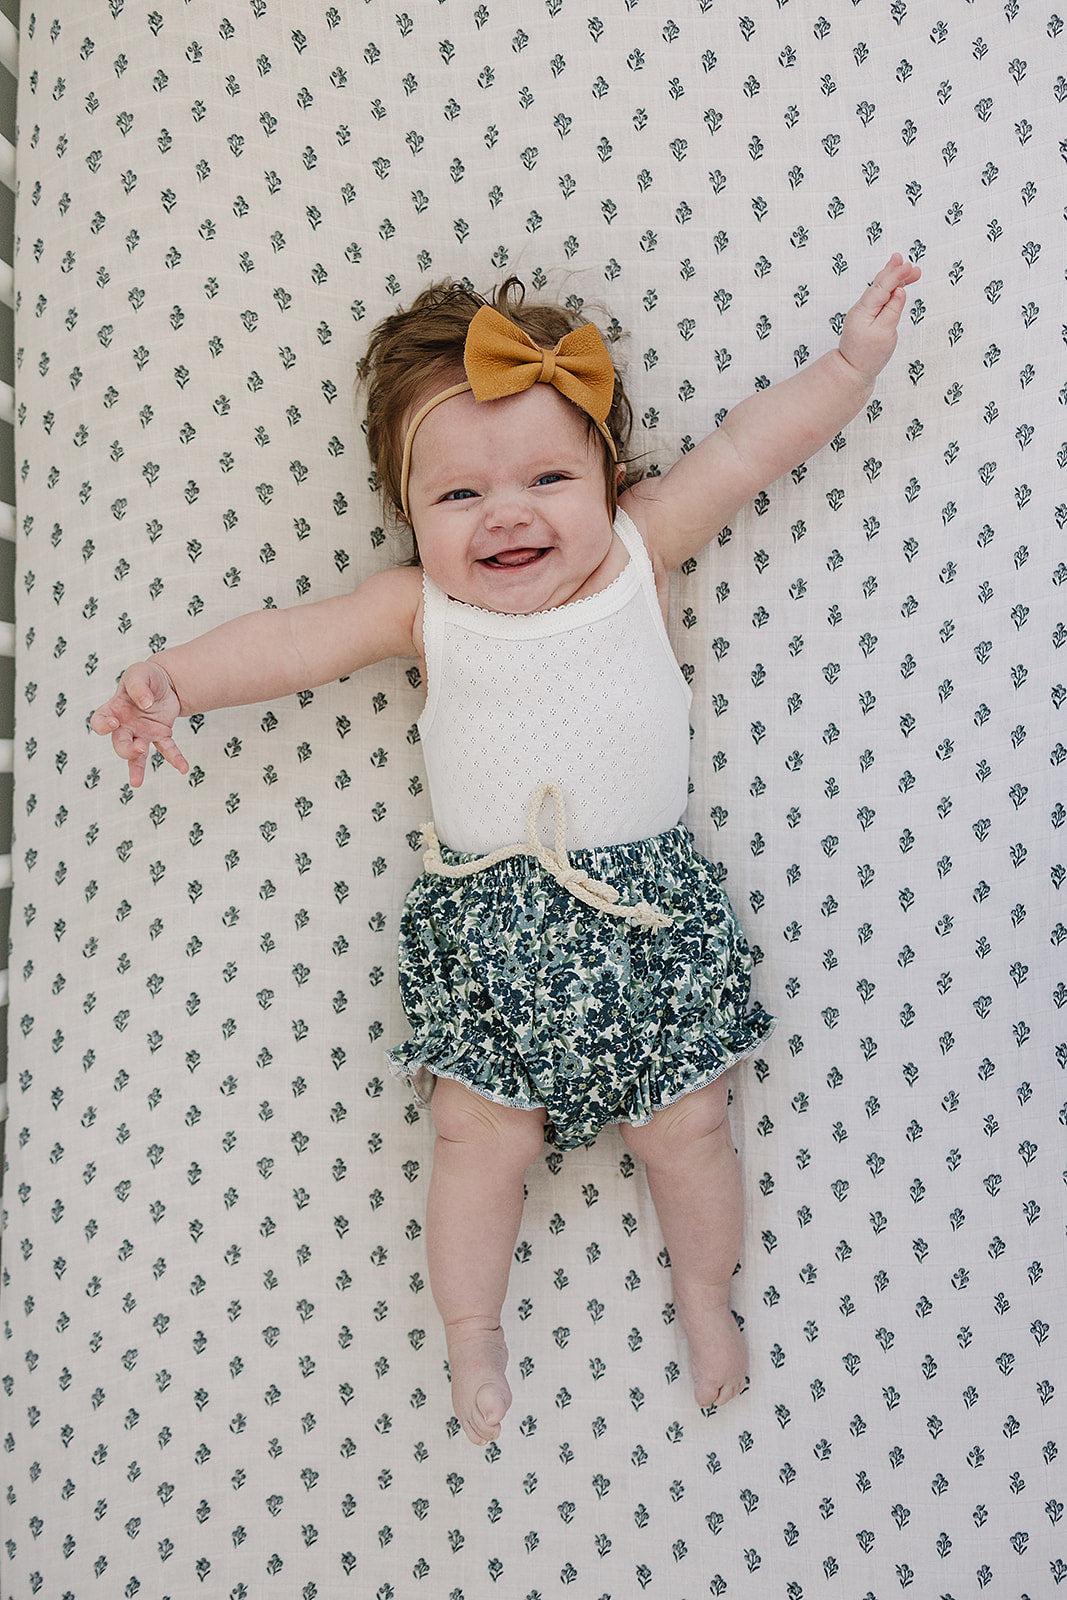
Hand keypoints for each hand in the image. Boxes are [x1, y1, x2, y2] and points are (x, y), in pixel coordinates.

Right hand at [90, 659, 188, 787]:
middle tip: (139, 748)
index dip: (103, 725)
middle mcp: (126, 725)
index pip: (100, 721)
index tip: (113, 724)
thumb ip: (139, 686)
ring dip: (136, 768)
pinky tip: (184, 768)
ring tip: (136, 783)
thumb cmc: (145, 676)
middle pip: (119, 743)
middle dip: (127, 749)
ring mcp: (142, 733)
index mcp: (114, 709)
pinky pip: (167, 750)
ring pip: (136, 755)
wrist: (164, 681)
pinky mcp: (161, 735)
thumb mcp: (139, 673)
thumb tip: (145, 704)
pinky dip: (175, 759)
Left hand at [838, 253, 920, 384]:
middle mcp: (862, 307)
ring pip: (881, 290)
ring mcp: (864, 312)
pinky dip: (891, 290)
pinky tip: (899, 286)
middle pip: (880, 284)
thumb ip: (892, 310)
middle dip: (896, 272)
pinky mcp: (868, 317)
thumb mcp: (884, 333)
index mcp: (864, 310)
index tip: (908, 266)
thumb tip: (900, 291)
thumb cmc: (868, 356)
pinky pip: (880, 298)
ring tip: (910, 271)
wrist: (852, 370)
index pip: (882, 287)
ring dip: (895, 279)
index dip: (896, 275)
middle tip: (911, 265)